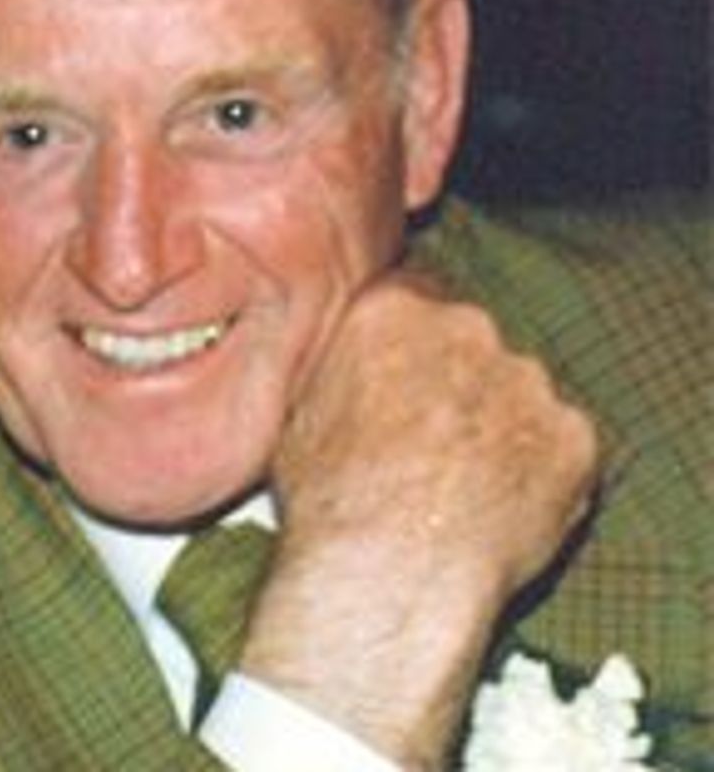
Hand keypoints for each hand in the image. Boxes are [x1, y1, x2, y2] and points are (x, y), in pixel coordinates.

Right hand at [240, 274, 598, 767]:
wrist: (388, 572)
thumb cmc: (328, 501)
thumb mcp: (299, 414)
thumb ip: (340, 369)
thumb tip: (349, 367)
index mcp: (392, 310)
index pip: (412, 299)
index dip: (408, 346)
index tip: (405, 379)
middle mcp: (465, 327)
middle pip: (469, 338)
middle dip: (457, 377)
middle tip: (432, 437)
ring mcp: (526, 379)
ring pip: (517, 390)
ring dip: (500, 422)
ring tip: (465, 484)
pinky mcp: (573, 436)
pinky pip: (560, 444)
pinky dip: (541, 470)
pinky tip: (503, 509)